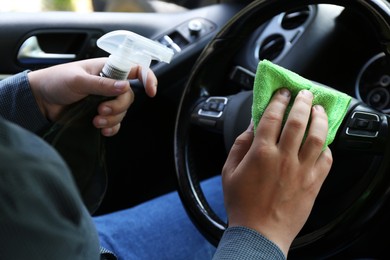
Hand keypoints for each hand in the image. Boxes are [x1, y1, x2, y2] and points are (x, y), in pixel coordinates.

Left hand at [27, 57, 157, 135]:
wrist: (41, 101)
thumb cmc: (56, 81)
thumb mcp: (78, 80)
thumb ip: (101, 84)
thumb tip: (124, 86)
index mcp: (108, 69)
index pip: (135, 69)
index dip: (148, 78)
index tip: (151, 92)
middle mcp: (110, 84)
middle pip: (129, 97)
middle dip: (118, 107)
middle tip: (101, 111)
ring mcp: (106, 100)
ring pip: (123, 112)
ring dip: (112, 119)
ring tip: (95, 120)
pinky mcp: (101, 115)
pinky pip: (116, 124)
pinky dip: (111, 128)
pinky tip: (101, 130)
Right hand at [222, 88, 332, 256]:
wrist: (259, 232)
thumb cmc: (242, 204)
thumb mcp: (229, 171)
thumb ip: (240, 145)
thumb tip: (251, 126)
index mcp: (261, 153)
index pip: (273, 116)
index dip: (279, 100)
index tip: (283, 92)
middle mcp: (284, 157)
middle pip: (298, 120)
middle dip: (303, 102)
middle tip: (305, 94)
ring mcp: (302, 170)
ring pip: (317, 136)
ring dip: (320, 118)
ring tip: (319, 109)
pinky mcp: (314, 182)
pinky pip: (326, 159)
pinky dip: (326, 146)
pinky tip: (323, 141)